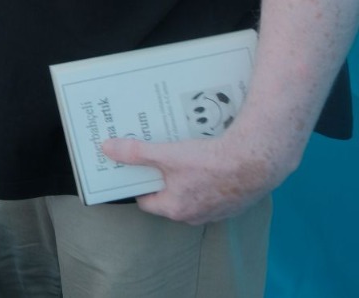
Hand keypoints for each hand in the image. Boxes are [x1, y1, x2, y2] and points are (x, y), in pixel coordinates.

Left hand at [100, 130, 288, 225]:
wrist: (257, 161)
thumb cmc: (211, 162)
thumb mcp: (166, 155)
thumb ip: (135, 153)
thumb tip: (108, 149)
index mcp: (176, 209)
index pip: (146, 202)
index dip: (138, 184)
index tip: (135, 170)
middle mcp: (196, 216)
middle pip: (169, 197)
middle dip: (161, 179)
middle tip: (156, 159)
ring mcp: (218, 210)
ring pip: (192, 194)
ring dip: (185, 178)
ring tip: (181, 156)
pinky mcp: (235, 201)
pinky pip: (213, 190)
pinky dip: (207, 178)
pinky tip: (208, 159)